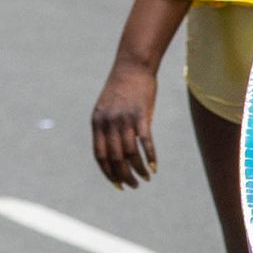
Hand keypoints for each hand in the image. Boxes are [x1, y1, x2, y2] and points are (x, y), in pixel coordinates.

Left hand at [91, 57, 158, 188]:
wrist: (132, 66)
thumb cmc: (121, 88)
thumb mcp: (106, 108)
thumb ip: (107, 128)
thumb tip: (114, 151)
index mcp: (97, 123)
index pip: (100, 156)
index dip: (108, 173)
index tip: (117, 184)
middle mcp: (109, 123)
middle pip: (115, 158)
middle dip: (124, 176)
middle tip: (133, 186)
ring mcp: (125, 119)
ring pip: (130, 154)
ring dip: (138, 170)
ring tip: (145, 178)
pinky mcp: (142, 116)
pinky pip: (145, 143)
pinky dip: (150, 157)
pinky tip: (154, 167)